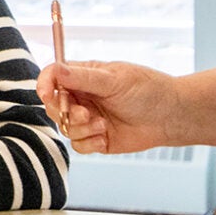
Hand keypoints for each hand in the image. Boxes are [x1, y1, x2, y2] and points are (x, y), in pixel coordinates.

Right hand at [38, 60, 183, 155]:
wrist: (170, 117)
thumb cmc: (148, 90)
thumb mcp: (115, 80)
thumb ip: (83, 77)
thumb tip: (57, 69)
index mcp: (83, 76)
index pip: (52, 77)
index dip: (44, 85)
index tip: (45, 95)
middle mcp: (82, 97)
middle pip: (54, 106)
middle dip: (66, 112)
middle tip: (84, 114)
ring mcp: (87, 118)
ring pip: (65, 127)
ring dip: (81, 129)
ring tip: (103, 125)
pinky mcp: (95, 138)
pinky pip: (77, 145)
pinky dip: (89, 143)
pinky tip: (106, 137)